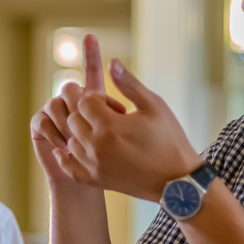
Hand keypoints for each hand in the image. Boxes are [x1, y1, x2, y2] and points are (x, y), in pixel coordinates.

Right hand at [31, 35, 123, 187]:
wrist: (93, 180)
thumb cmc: (114, 157)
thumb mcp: (127, 128)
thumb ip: (120, 102)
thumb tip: (111, 72)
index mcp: (93, 99)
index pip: (91, 72)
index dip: (90, 54)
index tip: (91, 35)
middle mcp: (72, 103)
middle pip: (71, 89)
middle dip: (79, 109)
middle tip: (92, 129)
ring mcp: (54, 112)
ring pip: (57, 104)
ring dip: (68, 124)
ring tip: (79, 141)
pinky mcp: (40, 125)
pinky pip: (44, 118)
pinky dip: (54, 132)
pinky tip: (63, 145)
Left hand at [55, 57, 201, 201]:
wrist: (177, 181)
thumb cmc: (169, 139)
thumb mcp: (154, 106)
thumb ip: (129, 84)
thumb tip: (111, 62)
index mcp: (109, 126)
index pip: (84, 101)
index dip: (98, 99)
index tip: (115, 106)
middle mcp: (96, 146)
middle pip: (73, 118)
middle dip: (87, 113)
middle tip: (107, 117)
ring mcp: (94, 165)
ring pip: (70, 140)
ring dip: (81, 132)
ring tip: (101, 133)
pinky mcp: (95, 179)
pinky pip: (68, 167)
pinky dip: (67, 157)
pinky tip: (73, 149)